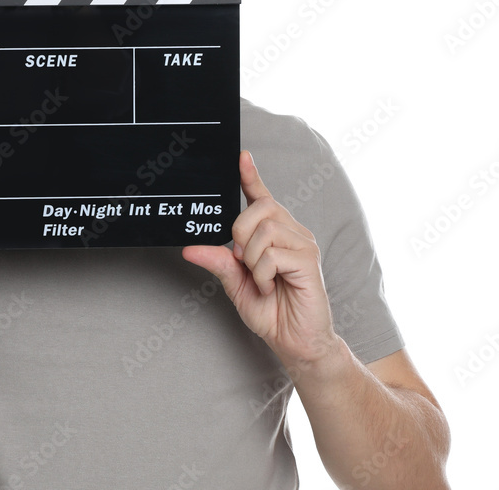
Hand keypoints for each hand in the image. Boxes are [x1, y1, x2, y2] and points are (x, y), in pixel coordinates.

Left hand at [182, 150, 338, 369]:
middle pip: (259, 209)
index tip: (241, 156)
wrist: (296, 342)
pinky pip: (271, 254)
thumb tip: (190, 248)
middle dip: (240, 234)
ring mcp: (303, 244)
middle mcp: (292, 232)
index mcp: (275, 234)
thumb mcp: (236, 284)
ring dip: (252, 259)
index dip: (250, 176)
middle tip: (244, 261)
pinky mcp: (308, 260)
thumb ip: (219, 262)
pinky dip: (262, 275)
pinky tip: (271, 286)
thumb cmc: (272, 311)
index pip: (261, 197)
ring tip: (262, 279)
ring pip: (264, 231)